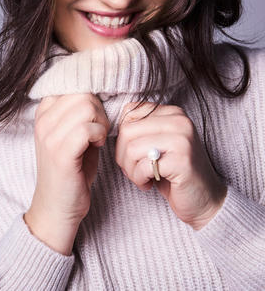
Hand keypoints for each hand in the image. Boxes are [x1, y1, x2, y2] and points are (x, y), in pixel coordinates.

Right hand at [24, 94, 109, 254]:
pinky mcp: (60, 152)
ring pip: (86, 107)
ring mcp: (48, 135)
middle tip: (100, 130)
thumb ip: (81, 113)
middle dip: (99, 109)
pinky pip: (88, 128)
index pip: (71, 83)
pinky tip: (97, 146)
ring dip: (101, 122)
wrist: (57, 207)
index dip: (91, 96)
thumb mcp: (72, 136)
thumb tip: (102, 92)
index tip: (96, 114)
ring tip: (98, 138)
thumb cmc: (71, 171)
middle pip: (82, 93)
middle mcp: (42, 120)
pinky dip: (99, 135)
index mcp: (43, 112)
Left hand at [116, 102, 225, 229]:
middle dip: (123, 155)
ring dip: (130, 169)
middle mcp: (180, 121)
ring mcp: (182, 140)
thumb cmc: (173, 172)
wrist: (205, 200)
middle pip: (127, 131)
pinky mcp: (182, 161)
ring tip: (142, 177)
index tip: (133, 154)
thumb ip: (138, 129)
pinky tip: (150, 184)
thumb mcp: (155, 144)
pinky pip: (142, 166)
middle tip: (134, 170)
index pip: (128, 113)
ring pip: (131, 148)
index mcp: (172, 113)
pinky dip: (139, 179)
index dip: (122, 137)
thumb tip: (107, 125)